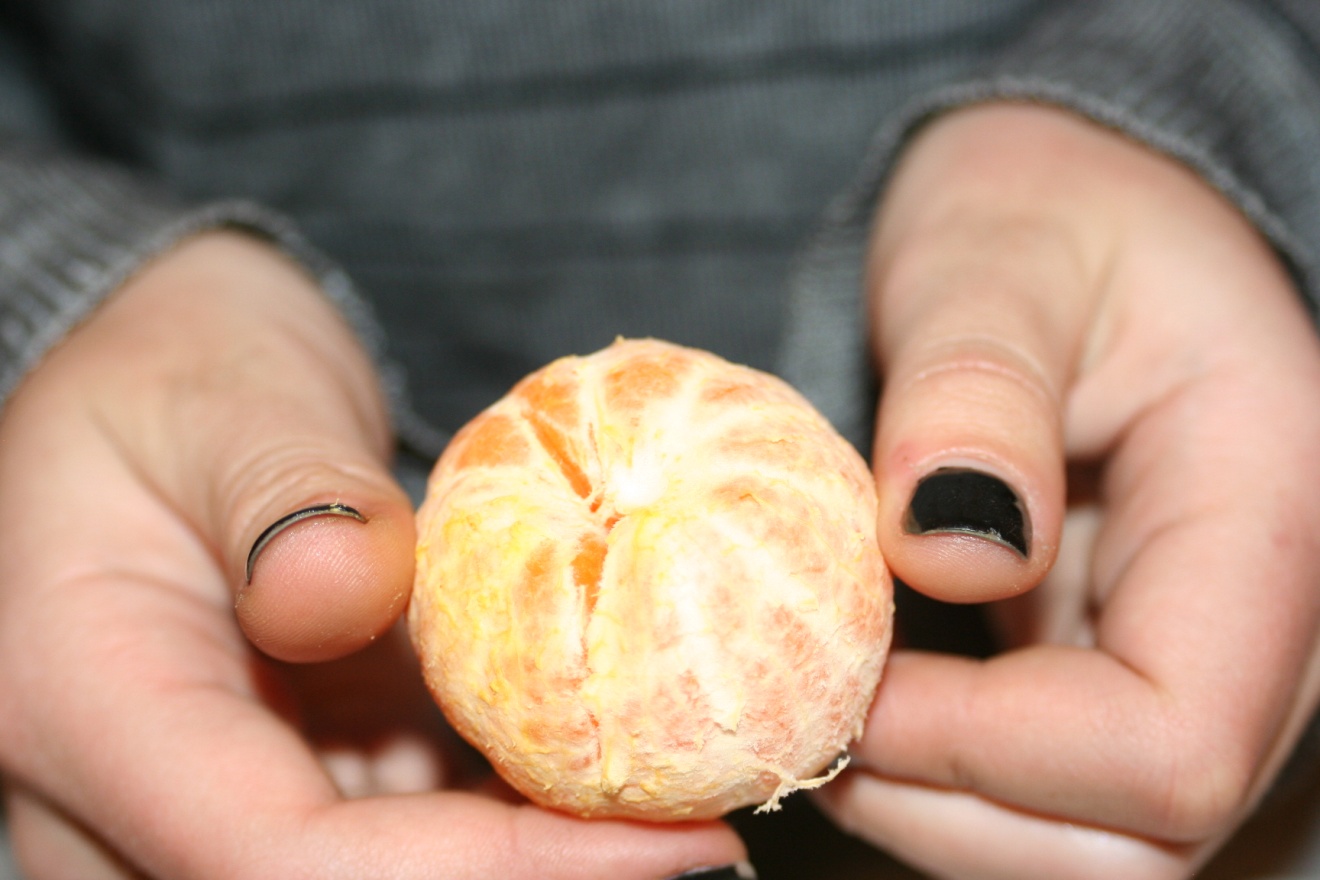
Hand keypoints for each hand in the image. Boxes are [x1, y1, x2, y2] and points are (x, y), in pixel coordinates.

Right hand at [0, 232, 745, 878]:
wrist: (158, 381)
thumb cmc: (174, 369)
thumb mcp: (222, 401)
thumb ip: (278, 493)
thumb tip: (344, 584)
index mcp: (85, 707)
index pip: (277, 861)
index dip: (482, 875)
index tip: (664, 839)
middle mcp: (133, 792)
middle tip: (693, 830)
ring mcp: (213, 795)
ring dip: (526, 857)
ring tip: (672, 797)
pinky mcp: (289, 774)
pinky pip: (399, 830)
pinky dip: (507, 816)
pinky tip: (606, 768)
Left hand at [814, 103, 1319, 877]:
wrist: (1067, 213)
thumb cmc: (1043, 209)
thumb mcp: (996, 259)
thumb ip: (975, 395)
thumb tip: (944, 553)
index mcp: (1273, 511)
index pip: (1173, 743)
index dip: (988, 749)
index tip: (847, 680)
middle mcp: (1266, 615)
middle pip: (1144, 838)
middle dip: (954, 812)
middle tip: (818, 716)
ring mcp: (1201, 651)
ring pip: (1098, 842)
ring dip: (943, 810)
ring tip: (831, 706)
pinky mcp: (1132, 660)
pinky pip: (1059, 790)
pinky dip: (951, 780)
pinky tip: (869, 699)